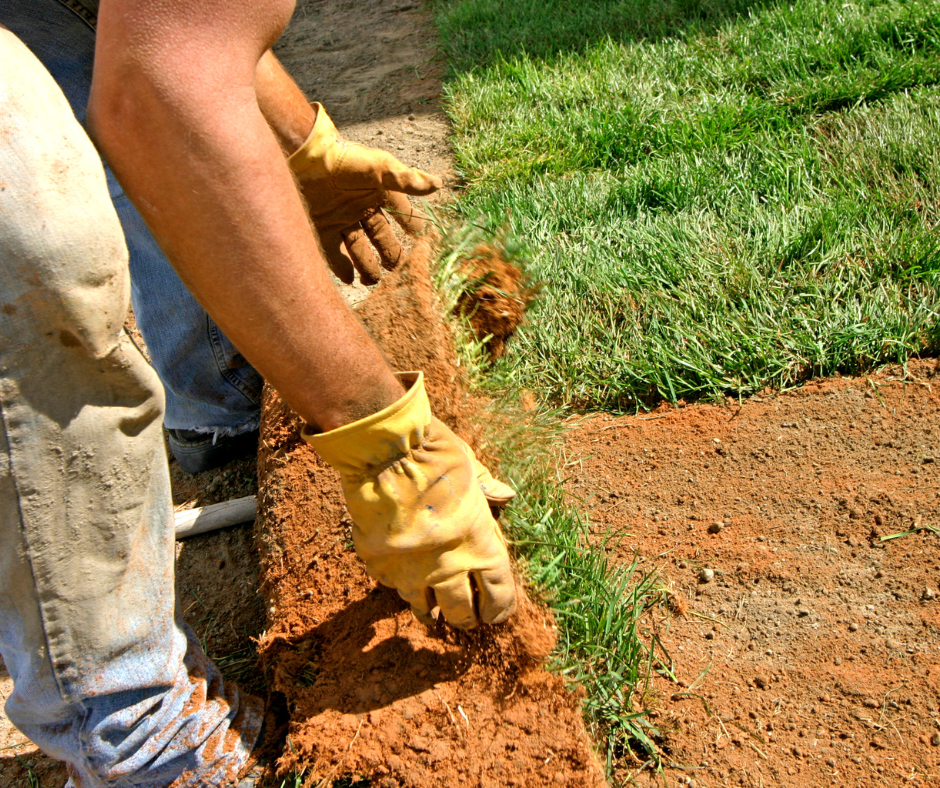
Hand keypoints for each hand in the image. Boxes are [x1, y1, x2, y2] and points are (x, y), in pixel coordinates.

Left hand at [289, 104, 441, 284]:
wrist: (305, 156)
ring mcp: (341, 220)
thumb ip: (406, 180)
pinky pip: (334, 254)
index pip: (402, 213)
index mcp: (378, 194)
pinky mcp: (322, 228)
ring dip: (368, 266)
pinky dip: (342, 267)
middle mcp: (361, 209)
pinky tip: (350, 280)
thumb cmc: (345, 159)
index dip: (412, 226)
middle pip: (381, 237)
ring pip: (359, 250)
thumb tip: (437, 184)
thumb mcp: (379, 168)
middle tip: (399, 270)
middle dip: (391, 254)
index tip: (424, 240)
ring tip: (374, 281)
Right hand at [302, 372, 516, 628]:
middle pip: (461, 612)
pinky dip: (396, 582)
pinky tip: (399, 576)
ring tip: (430, 612)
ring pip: (422, 607)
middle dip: (465, 617)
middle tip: (465, 617)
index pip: (498, 594)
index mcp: (480, 545)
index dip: (499, 608)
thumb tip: (506, 495)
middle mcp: (448, 566)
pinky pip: (390, 584)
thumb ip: (487, 488)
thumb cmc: (435, 455)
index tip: (495, 612)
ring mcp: (410, 570)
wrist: (385, 453)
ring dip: (429, 609)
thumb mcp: (470, 468)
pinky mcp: (379, 564)